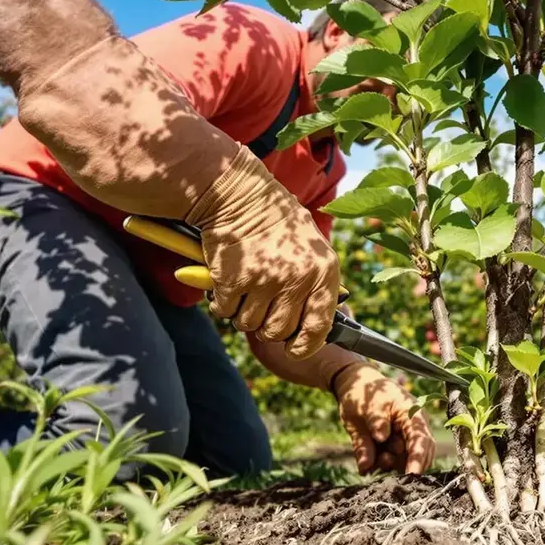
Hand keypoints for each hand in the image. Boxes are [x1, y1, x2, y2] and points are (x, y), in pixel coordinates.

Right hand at [188, 148, 340, 359]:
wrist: (240, 196)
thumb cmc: (278, 223)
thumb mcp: (312, 249)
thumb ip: (316, 284)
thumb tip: (315, 327)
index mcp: (322, 272)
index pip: (318, 327)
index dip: (304, 345)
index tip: (293, 349)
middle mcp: (297, 279)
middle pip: (279, 331)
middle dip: (267, 326)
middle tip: (261, 306)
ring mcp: (265, 280)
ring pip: (250, 324)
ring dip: (243, 313)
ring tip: (246, 288)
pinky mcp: (234, 280)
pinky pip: (226, 311)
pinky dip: (222, 303)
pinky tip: (228, 282)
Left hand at [333, 363, 434, 474]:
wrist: (356, 388)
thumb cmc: (368, 392)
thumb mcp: (370, 403)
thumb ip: (376, 421)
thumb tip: (381, 438)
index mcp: (413, 416)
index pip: (421, 440)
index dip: (418, 458)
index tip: (412, 474)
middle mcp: (412, 431)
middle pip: (419, 455)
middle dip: (404, 465)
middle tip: (386, 465)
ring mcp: (401, 442)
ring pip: (401, 463)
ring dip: (388, 464)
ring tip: (374, 454)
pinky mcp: (388, 450)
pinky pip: (386, 465)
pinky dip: (376, 465)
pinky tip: (366, 460)